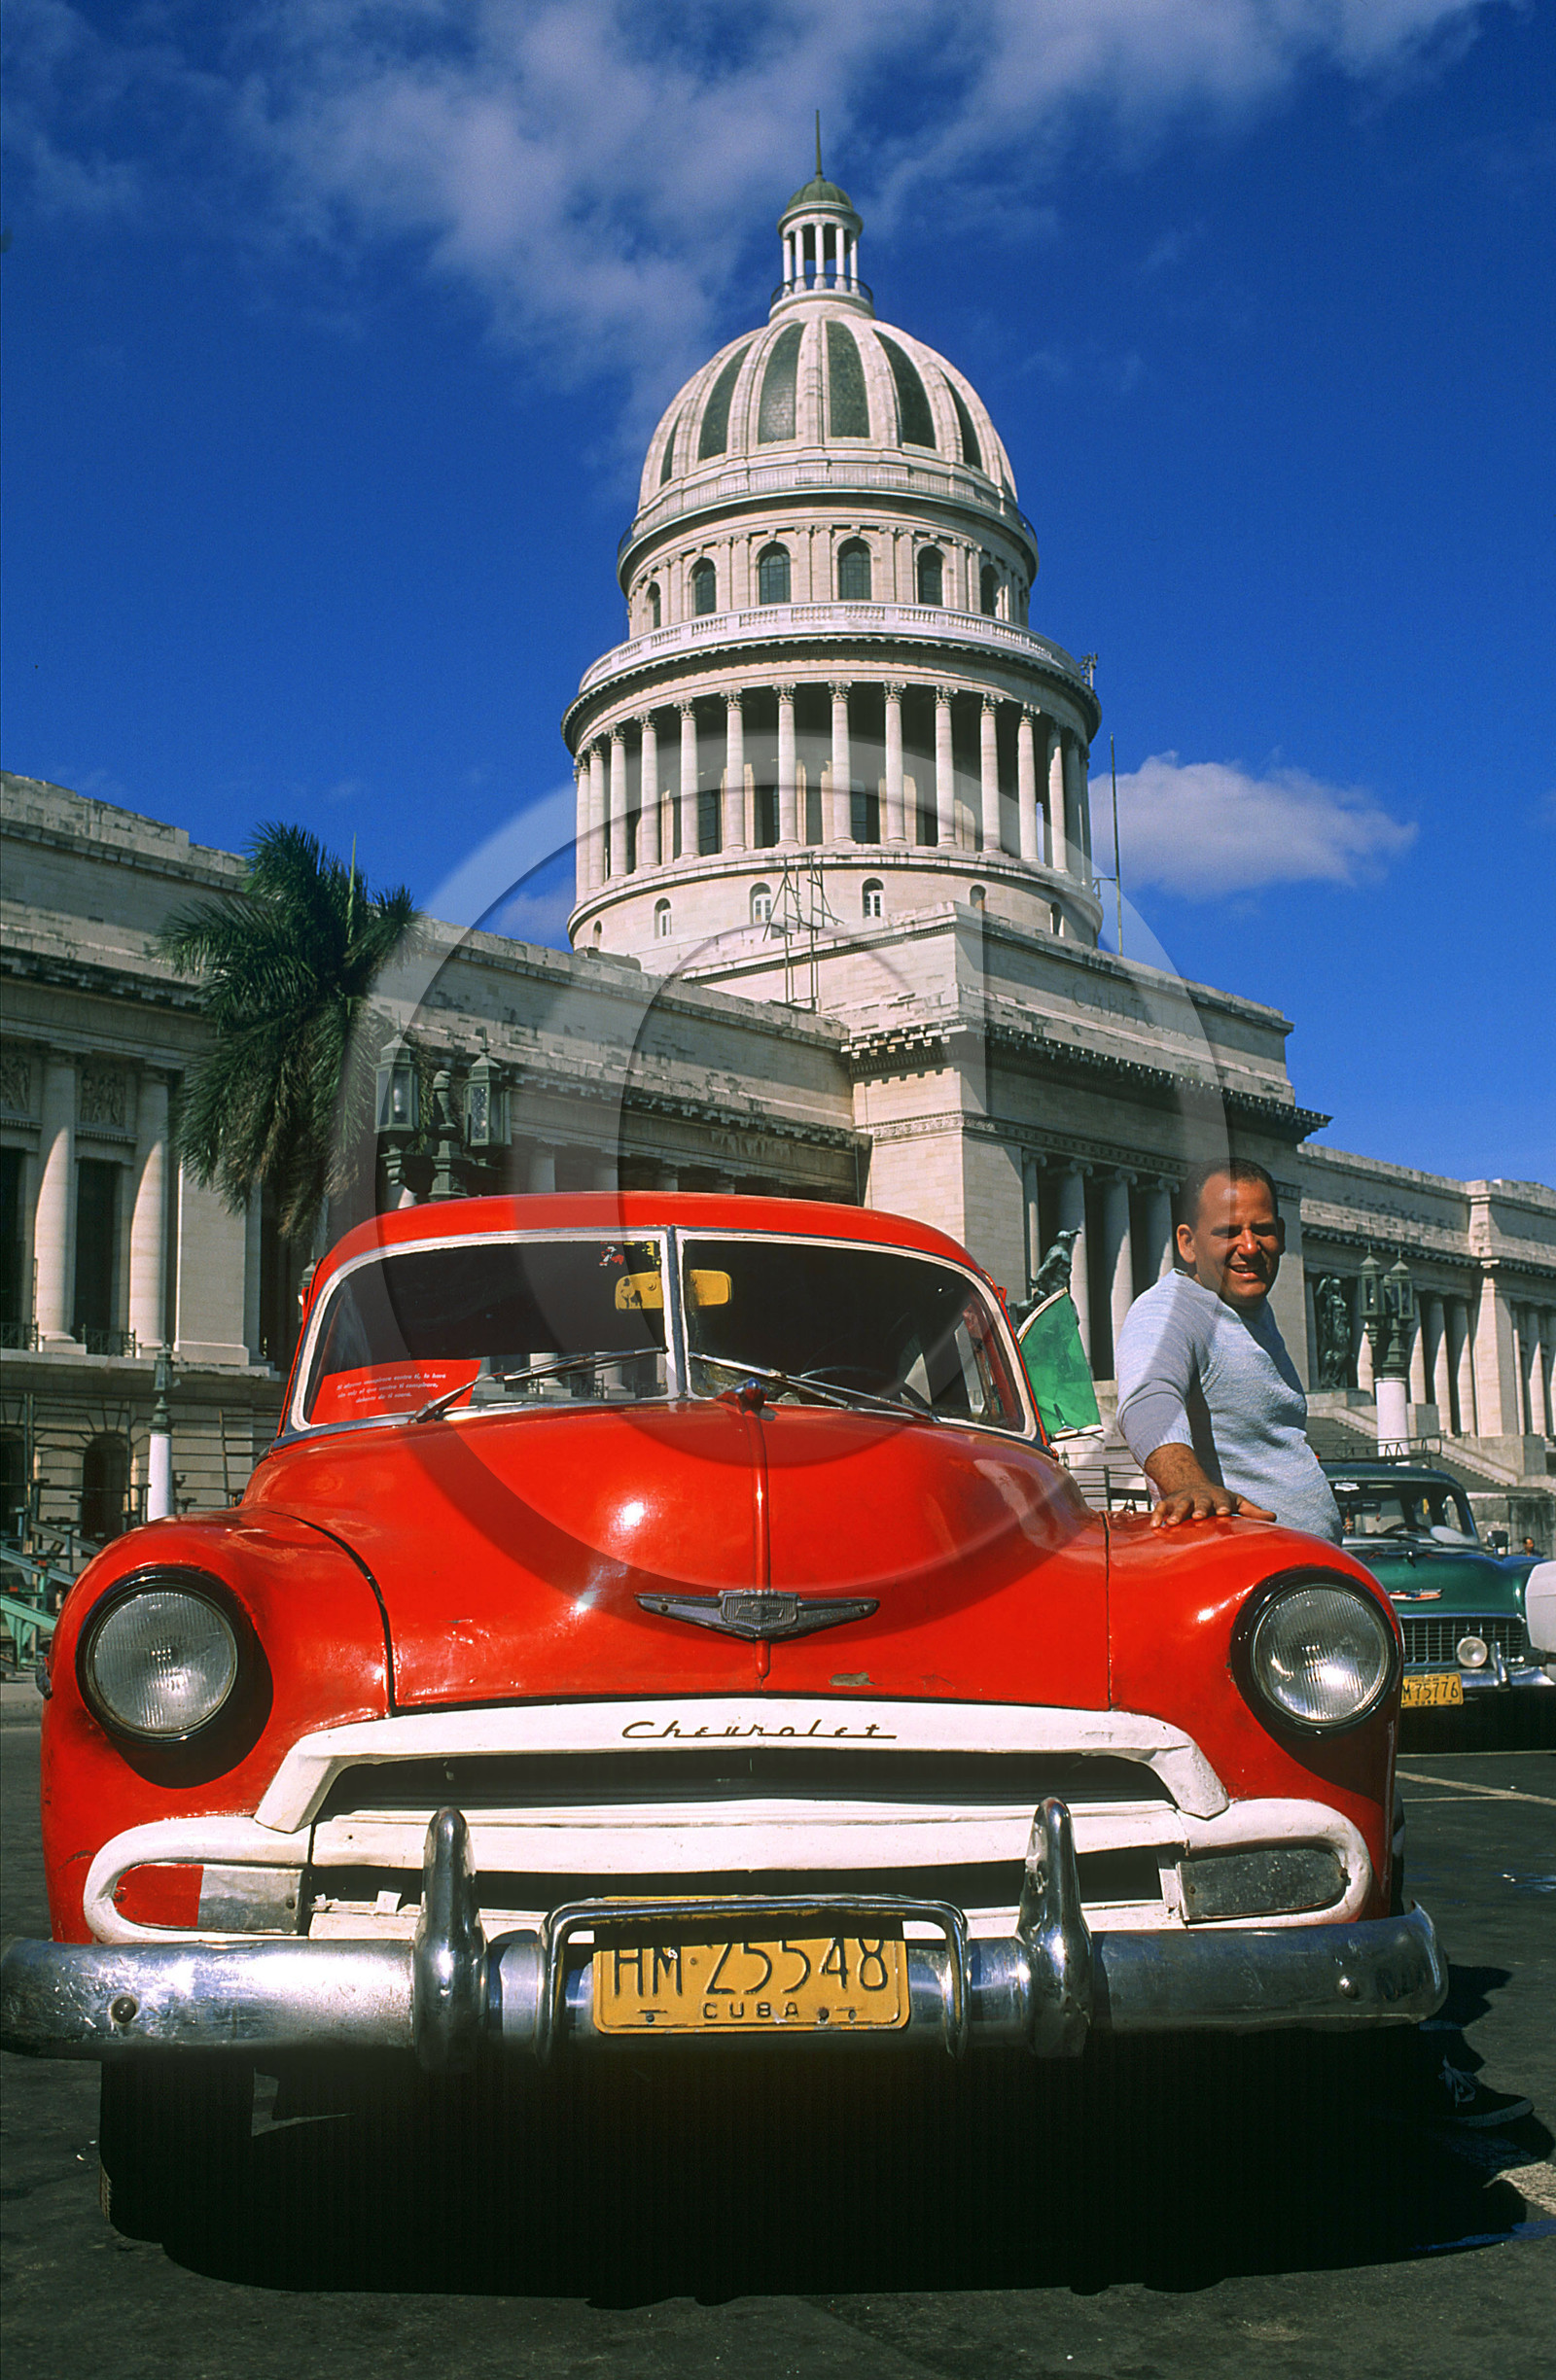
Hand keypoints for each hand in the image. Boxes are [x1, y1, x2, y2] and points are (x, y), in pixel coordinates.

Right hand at [1150, 1483, 1275, 1528]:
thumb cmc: (1219, 1500)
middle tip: (1198, 1516)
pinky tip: (1155, 1525)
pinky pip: (1161, 1508)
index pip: (1221, 1501)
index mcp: (1218, 1498)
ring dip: (1176, 1513)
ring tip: (1173, 1523)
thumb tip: (1274, 1517)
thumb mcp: (1237, 1502)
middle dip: (1199, 1508)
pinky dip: (1157, 1516)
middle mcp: (1200, 1497)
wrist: (1194, 1486)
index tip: (1224, 1513)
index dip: (1222, 1506)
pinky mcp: (1170, 1503)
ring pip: (1179, 1505)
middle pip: (1199, 1502)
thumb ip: (1253, 1512)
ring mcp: (1184, 1500)